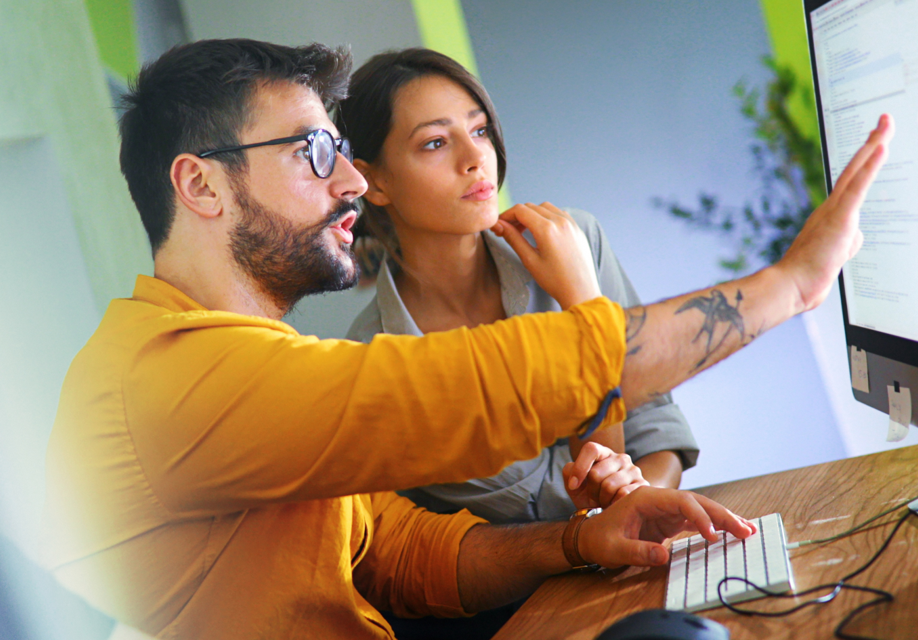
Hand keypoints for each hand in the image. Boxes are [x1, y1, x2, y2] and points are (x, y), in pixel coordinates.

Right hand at [491, 202, 600, 308]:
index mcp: (547, 229)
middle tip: (509, 229)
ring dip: (532, 214)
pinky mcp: (577, 228)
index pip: (520, 210)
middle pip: (531, 207)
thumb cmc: (555, 280)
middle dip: (517, 215)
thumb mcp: (530, 260)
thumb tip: (499, 225)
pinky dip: (546, 216)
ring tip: (525, 230)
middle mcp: (560, 221)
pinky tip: (542, 230)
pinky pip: (558, 213)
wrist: (581, 291)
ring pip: (545, 207)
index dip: (506, 215)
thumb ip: (513, 239)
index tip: (499, 224)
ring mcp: (571, 223)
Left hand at [563, 441, 648, 508]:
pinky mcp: (643, 485)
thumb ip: (569, 473)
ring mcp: (634, 470)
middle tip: (594, 498)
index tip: (573, 485)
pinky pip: (623, 495)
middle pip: (596, 473)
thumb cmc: (592, 496)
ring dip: (602, 500)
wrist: (614, 515)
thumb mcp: (576, 486)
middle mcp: (620, 458)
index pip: (591, 449)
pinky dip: (614, 504)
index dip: (579, 468)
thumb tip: (573, 475)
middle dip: (591, 491)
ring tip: (605, 502)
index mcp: (603, 453)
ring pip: (609, 486)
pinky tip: (615, 505)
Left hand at [576, 487, 755, 567]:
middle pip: (696, 502)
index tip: (712, 535)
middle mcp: (659, 499)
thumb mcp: (614, 548)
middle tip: (745, 530)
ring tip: (748, 530)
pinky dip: (714, 526)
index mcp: (645, 498)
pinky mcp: (670, 521)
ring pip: (700, 509)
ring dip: (723, 519)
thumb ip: (637, 551)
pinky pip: (696, 520)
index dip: (699, 516)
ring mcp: (666, 509)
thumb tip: (663, 556)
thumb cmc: (600, 540)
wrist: (591, 538)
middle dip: (721, 515)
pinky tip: (732, 533)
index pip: (680, 501)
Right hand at [776, 114, 893, 311]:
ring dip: (874, 146)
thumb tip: (857, 235)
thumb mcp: (837, 255)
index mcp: (831, 215)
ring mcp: (834, 211)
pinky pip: (858, 189)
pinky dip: (870, 168)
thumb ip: (848, 241)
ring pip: (857, 172)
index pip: (852, 181)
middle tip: (885, 120)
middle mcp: (831, 207)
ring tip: (885, 125)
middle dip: (873, 142)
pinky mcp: (839, 219)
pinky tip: (881, 149)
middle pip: (856, 168)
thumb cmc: (809, 275)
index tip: (876, 140)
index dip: (865, 159)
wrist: (792, 285)